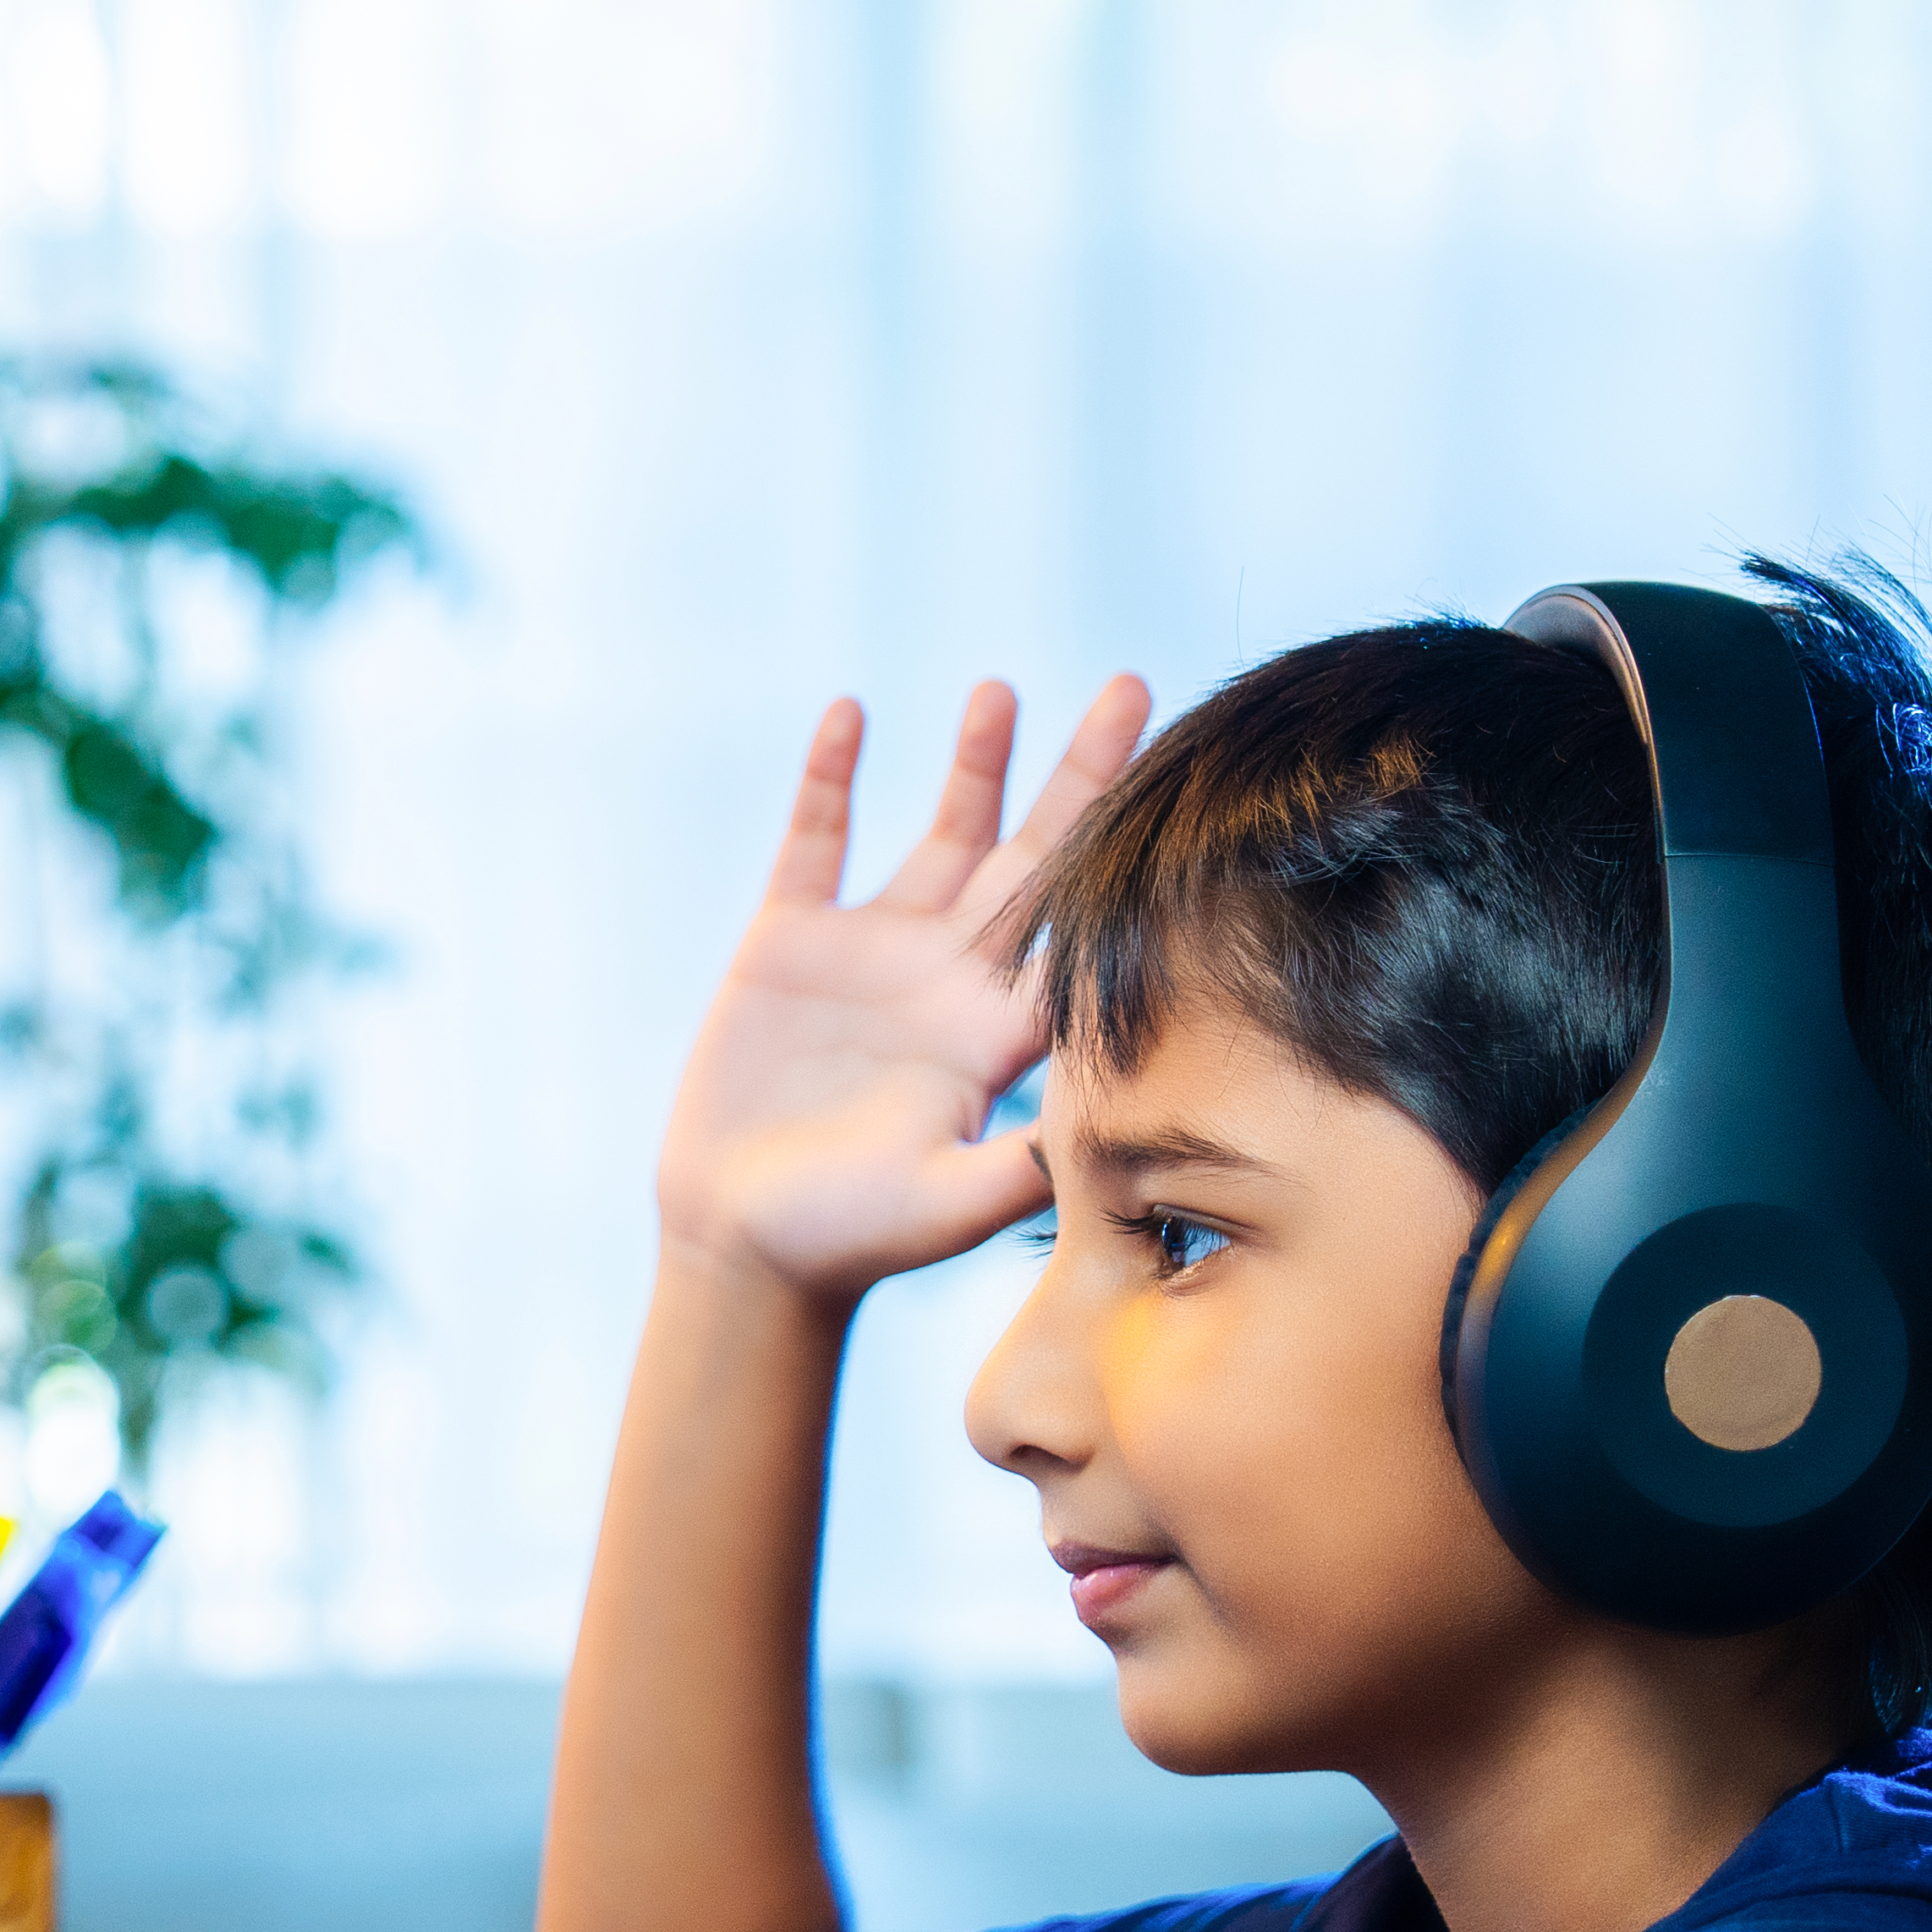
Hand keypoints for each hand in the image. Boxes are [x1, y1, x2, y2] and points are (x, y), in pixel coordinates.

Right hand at [652, 677, 1153, 1301]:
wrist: (745, 1242)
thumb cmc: (852, 1239)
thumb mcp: (944, 1207)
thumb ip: (1015, 1172)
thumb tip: (1098, 1138)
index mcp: (1001, 1033)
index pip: (1085, 926)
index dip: (1133, 856)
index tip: (1186, 784)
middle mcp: (951, 980)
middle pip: (1033, 857)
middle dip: (1081, 775)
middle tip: (1133, 688)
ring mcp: (873, 954)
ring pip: (941, 837)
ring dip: (974, 765)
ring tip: (1002, 690)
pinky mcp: (789, 945)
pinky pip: (815, 843)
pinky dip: (829, 779)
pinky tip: (851, 713)